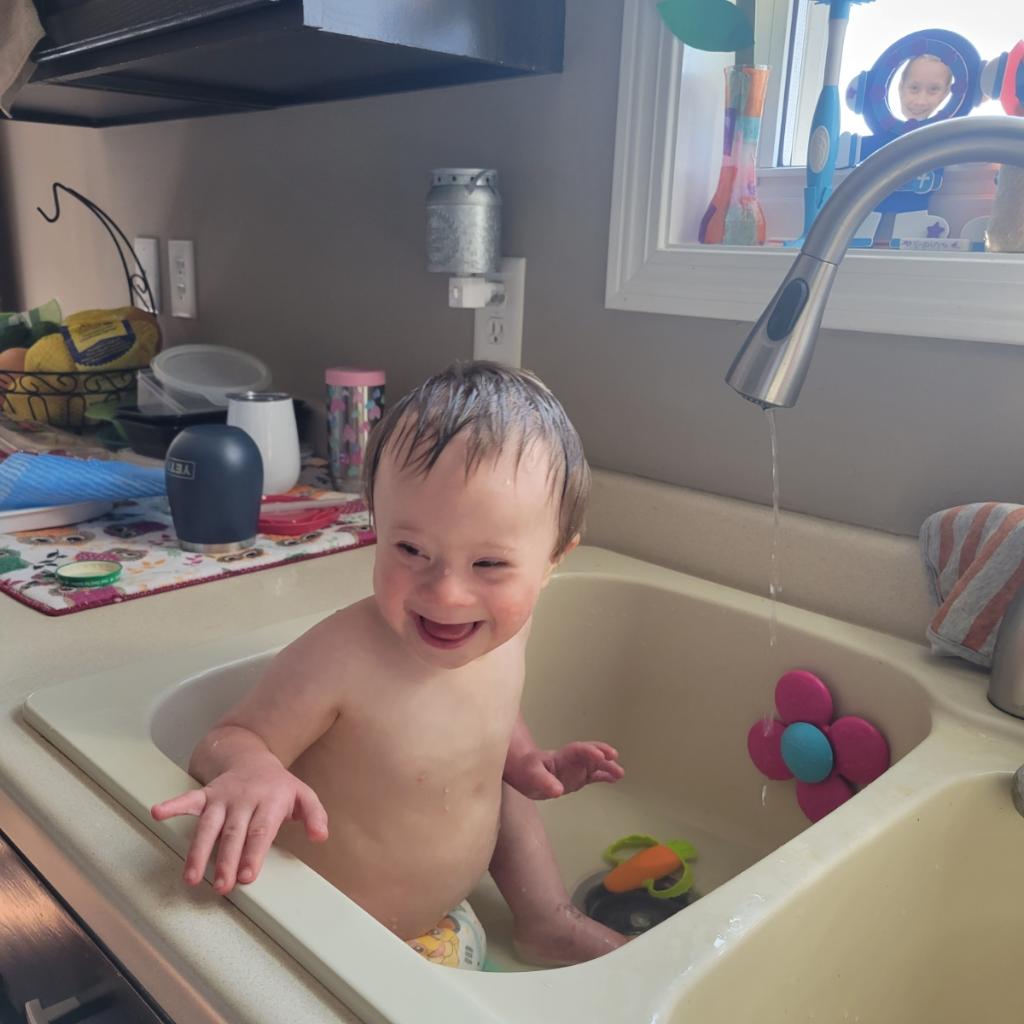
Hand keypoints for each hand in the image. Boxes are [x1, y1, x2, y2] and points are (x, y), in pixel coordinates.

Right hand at [150, 755, 327, 894]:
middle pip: (233, 833)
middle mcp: (244, 800)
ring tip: (191, 877)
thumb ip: (314, 815)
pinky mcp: (206, 794)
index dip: (253, 854)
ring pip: (208, 825)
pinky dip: (172, 806)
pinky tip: (156, 813)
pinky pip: (188, 799)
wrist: (252, 756)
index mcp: (270, 801)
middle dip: (227, 860)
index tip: (248, 877)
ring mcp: (222, 797)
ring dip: (199, 851)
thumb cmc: (279, 786)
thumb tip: (320, 836)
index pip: (261, 831)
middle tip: (223, 886)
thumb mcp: (303, 795)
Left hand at [504, 741, 623, 799]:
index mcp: (561, 756)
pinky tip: (615, 779)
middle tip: (613, 757)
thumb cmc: (527, 771)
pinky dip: (605, 776)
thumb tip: (557, 791)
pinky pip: (594, 775)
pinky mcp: (579, 778)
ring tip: (620, 773)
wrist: (526, 774)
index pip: (577, 750)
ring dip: (607, 766)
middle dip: (602, 754)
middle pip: (590, 754)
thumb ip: (544, 782)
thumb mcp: (532, 776)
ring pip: (595, 764)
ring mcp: (577, 769)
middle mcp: (572, 760)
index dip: (589, 751)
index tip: (600, 756)